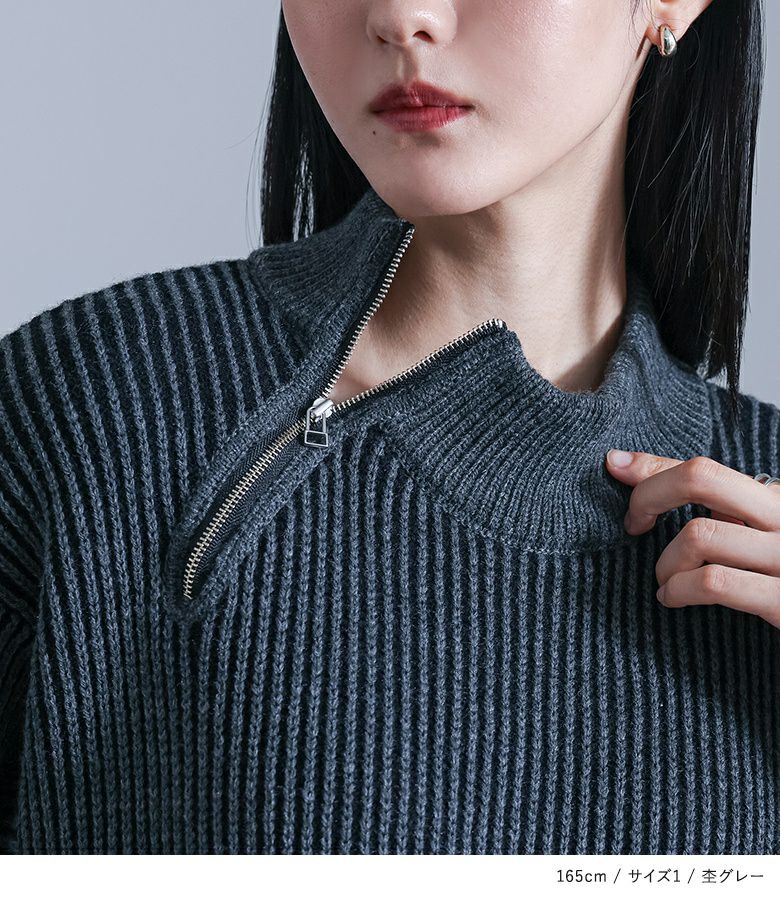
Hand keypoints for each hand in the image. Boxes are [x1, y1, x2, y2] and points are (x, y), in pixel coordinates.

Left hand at [605, 449, 779, 629]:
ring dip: (666, 562)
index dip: (651, 473)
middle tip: (634, 525)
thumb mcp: (748, 528)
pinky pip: (716, 582)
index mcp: (775, 498)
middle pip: (701, 478)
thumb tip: (618, 460)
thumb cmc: (777, 572)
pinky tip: (673, 597)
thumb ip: (696, 494)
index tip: (620, 482)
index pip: (703, 467)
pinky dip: (679, 589)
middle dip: (649, 496)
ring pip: (700, 536)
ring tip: (665, 579)